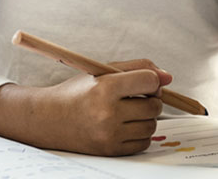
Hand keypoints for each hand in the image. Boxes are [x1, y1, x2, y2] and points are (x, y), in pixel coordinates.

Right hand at [0, 59, 173, 155]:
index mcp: (105, 87)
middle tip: (138, 96)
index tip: (147, 82)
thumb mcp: (102, 72)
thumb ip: (137, 68)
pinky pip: (144, 143)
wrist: (49, 119)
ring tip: (130, 111)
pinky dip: (140, 134)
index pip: (150, 81)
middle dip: (152, 99)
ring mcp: (110, 134)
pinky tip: (126, 126)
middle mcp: (108, 112)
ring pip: (152, 125)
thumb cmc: (78, 93)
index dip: (154, 80)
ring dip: (147, 117)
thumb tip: (168, 77)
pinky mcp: (111, 150)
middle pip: (154, 105)